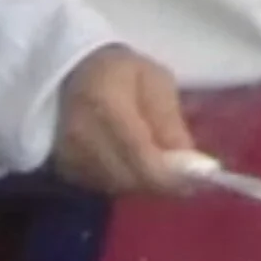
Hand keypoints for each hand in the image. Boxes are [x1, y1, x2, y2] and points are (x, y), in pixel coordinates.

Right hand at [53, 45, 196, 195]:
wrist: (72, 73)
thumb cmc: (121, 72)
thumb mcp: (155, 80)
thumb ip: (169, 119)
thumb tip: (191, 162)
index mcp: (105, 104)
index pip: (139, 153)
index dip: (169, 175)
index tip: (195, 182)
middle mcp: (81, 135)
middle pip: (129, 178)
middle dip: (160, 183)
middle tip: (184, 179)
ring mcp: (68, 155)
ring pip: (118, 187)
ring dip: (144, 184)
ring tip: (159, 166)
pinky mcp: (65, 169)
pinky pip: (104, 188)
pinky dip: (125, 183)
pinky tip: (135, 166)